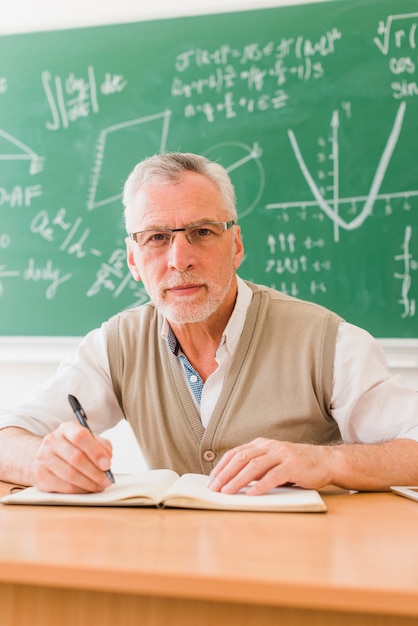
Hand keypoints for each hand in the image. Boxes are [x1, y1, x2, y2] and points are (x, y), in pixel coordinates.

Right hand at [33, 422, 112, 492]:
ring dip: (89, 483)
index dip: (95, 451)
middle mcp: (52, 441)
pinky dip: (79, 490)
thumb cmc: (72, 448)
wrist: (46, 457)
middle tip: (107, 479)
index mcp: (66, 429)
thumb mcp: (88, 440)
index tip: (107, 464)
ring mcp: (43, 458)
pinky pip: (63, 487)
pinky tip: (88, 489)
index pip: (80, 436)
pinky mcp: (40, 475)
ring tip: (100, 486)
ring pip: (70, 474)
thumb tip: (107, 458)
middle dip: (95, 472)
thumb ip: (101, 446)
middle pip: (76, 458)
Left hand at [208, 437, 332, 494]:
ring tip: (227, 492)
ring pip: (254, 466)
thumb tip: (232, 481)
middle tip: (214, 488)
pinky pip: (273, 476)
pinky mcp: (293, 466)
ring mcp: (282, 455)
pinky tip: (251, 494)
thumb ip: (257, 467)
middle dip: (225, 474)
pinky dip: (260, 486)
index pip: (236, 453)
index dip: (222, 466)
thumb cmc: (297, 465)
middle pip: (241, 458)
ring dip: (238, 480)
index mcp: (262, 444)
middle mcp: (270, 446)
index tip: (211, 480)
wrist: (326, 461)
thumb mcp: (274, 461)